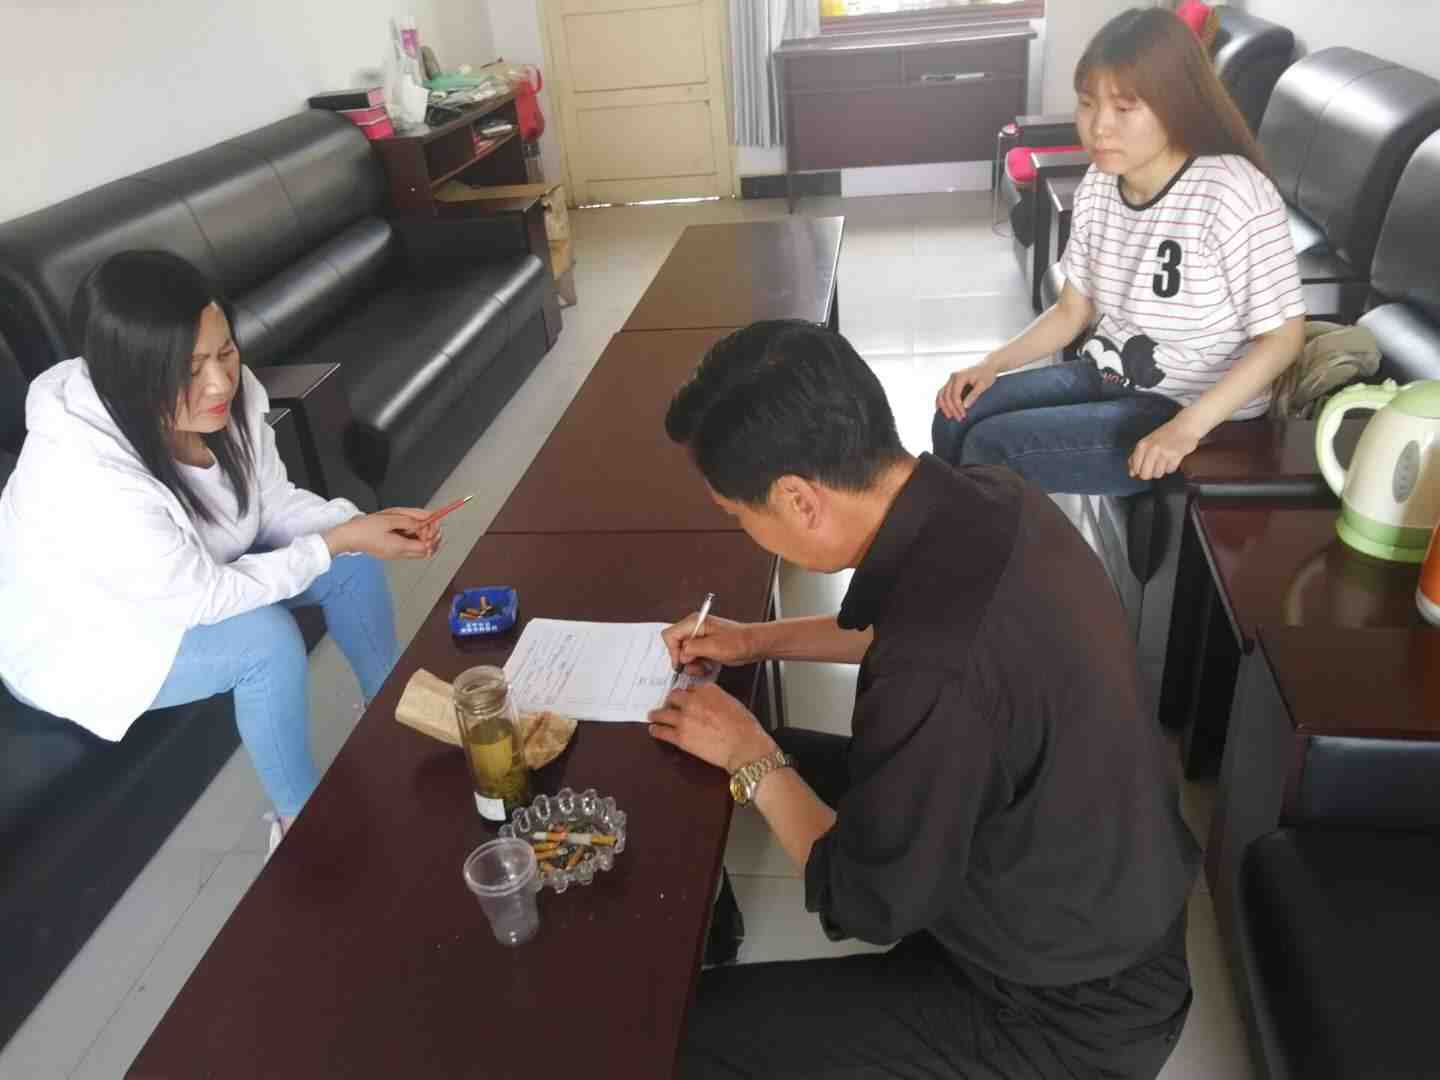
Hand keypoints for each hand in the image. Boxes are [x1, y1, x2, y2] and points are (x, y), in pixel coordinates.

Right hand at [323, 509, 440, 559]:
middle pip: (427, 551)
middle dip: (432, 536)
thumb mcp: (388, 520)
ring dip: (423, 536)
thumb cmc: (364, 528)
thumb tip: (425, 522)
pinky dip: (414, 537)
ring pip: (419, 549)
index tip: (432, 522)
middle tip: (428, 522)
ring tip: (418, 522)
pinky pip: (410, 546)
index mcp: (400, 548)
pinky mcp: (392, 551)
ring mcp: (396, 554)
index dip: (433, 535)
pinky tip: (410, 526)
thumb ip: (409, 521)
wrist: (347, 537)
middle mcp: (400, 554)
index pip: (427, 547)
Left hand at [647, 683, 776, 771]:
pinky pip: (661, 731)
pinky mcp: (680, 737)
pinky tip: (654, 729)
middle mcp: (693, 701)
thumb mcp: (733, 703)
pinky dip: (656, 730)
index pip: (691, 688)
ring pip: (663, 712)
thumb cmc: (744, 727)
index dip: (687, 695)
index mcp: (708, 690)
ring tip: (653, 715)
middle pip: (674, 696)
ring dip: (657, 714)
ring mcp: (684, 718)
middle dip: (672, 701)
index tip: (685, 698)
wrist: (744, 746)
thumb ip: (717, 699)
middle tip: (669, 706)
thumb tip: (710, 704)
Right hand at [661, 612, 759, 671]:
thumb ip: (693, 648)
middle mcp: (695, 628)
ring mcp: (700, 637)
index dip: (673, 651)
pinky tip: (708, 666)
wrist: (754, 644)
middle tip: (696, 666)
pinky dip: (699, 665)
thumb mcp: (714, 646)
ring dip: (692, 665)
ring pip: (684, 654)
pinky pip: (694, 657)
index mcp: (695, 622)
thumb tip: (681, 654)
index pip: (670, 635)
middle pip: (676, 646)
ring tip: (704, 667)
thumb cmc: (740, 642)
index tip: (681, 663)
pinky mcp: (705, 646)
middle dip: (685, 660)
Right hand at [935, 356, 999, 420]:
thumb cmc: (986, 375)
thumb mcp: (983, 385)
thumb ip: (974, 395)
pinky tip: (942, 410)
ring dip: (943, 406)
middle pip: (946, 396)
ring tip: (949, 417)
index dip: (958, 407)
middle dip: (951, 409)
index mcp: (960, 376)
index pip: (954, 395)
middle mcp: (952, 377)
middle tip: (958, 419)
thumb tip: (965, 406)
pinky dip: (941, 402)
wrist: (986, 367)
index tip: (963, 415)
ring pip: (941, 394)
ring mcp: (950, 380)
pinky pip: (942, 393)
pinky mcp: (950, 383)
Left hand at [1128, 417, 1202, 480]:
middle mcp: (1151, 449)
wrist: (1185, 426)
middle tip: (1155, 465)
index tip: (1145, 466)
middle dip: (1150, 473)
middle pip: (1145, 475)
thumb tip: (1131, 473)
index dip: (1140, 471)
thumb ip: (1136, 457)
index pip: (1135, 469)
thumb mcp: (1147, 442)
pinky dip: (1171, 467)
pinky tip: (1173, 458)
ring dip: (1161, 470)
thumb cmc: (1165, 435)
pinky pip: (1169, 470)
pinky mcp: (1175, 456)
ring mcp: (1163, 452)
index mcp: (1142, 445)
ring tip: (1165, 460)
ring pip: (1157, 474)